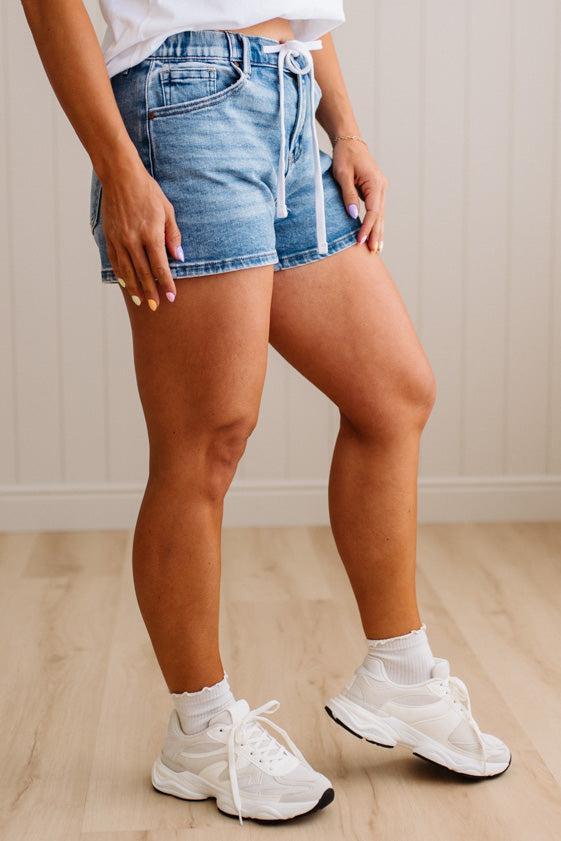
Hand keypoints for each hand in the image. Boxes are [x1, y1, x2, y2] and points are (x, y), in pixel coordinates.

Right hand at [100, 160, 181, 308]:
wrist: (121, 177)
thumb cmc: (148, 192)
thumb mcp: (167, 211)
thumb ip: (173, 236)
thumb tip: (179, 258)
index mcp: (151, 234)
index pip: (160, 266)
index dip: (166, 284)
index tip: (171, 297)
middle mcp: (133, 240)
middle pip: (143, 273)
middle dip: (151, 292)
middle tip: (156, 307)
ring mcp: (119, 239)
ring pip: (128, 271)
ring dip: (136, 288)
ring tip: (142, 301)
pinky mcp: (110, 237)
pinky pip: (115, 261)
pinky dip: (122, 275)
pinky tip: (127, 285)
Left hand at [332, 140, 386, 253]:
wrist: (350, 141)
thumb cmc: (345, 156)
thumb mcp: (342, 175)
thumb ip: (348, 195)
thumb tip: (353, 215)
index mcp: (375, 183)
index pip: (373, 211)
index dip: (367, 227)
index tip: (360, 240)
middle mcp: (381, 187)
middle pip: (380, 216)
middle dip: (376, 235)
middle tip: (373, 252)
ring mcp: (381, 189)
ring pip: (380, 215)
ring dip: (378, 232)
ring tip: (377, 249)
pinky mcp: (376, 190)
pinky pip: (377, 210)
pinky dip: (376, 223)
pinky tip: (375, 235)